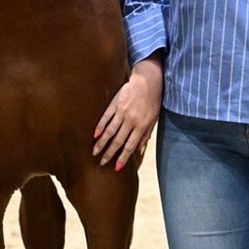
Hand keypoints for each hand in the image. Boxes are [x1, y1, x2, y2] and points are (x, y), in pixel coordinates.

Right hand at [92, 57, 162, 171]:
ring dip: (102, 142)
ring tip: (94, 152)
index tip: (116, 167)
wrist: (148, 80)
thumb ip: (145, 134)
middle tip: (102, 162)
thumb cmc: (153, 100)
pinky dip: (100, 126)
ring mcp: (122, 111)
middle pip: (118, 140)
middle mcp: (131, 120)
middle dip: (110, 153)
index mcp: (141, 125)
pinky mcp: (115, 103)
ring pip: (110, 130)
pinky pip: (106, 117)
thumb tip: (139, 150)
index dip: (123, 157)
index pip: (130, 145)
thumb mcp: (154, 118)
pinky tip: (95, 135)